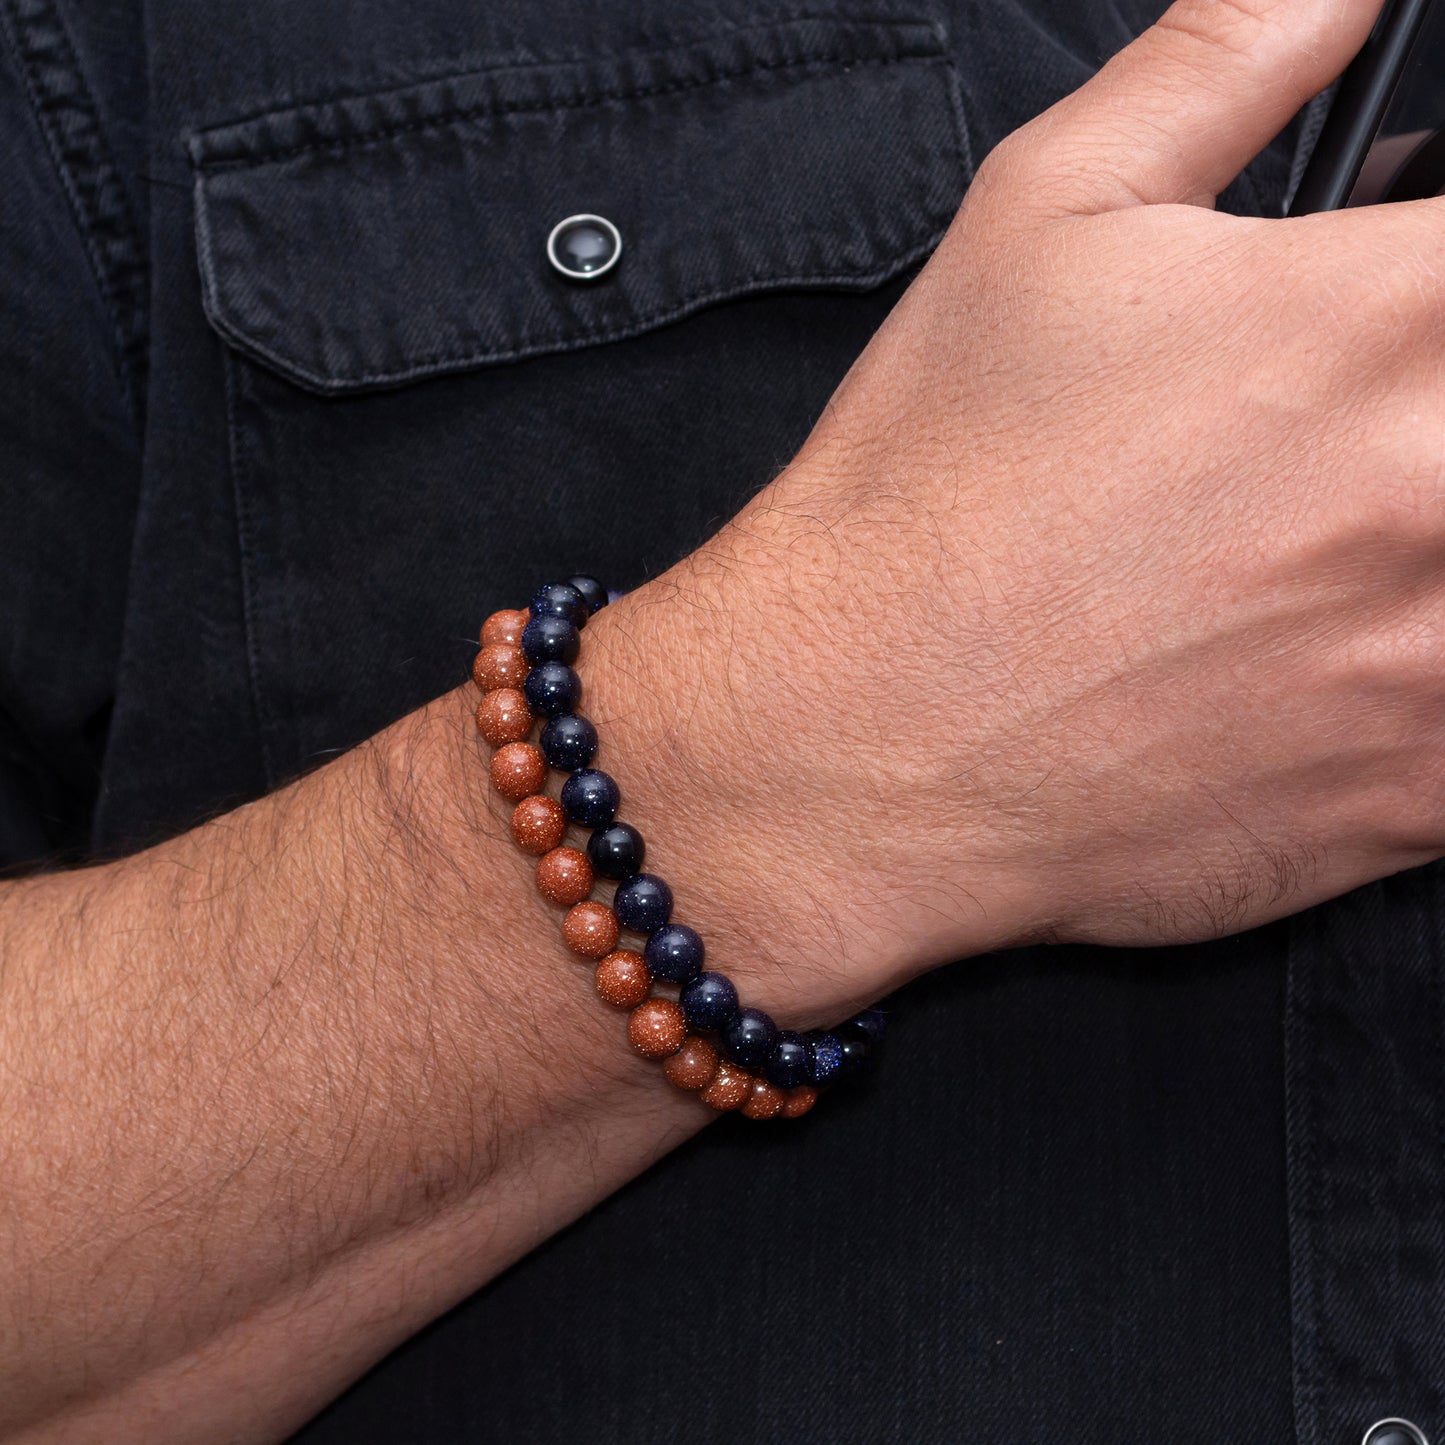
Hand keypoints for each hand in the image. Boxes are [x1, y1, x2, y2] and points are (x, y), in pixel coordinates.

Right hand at [586, 0, 1438, 1012]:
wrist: (849, 738)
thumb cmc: (928, 493)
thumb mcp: (1043, 218)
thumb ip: (1228, 57)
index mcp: (1383, 314)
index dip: (1426, 290)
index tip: (1387, 322)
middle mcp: (1443, 486)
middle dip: (1417, 419)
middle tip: (1334, 439)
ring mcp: (1443, 666)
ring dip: (1422, 558)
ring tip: (1313, 554)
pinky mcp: (1414, 799)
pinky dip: (1420, 686)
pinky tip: (1332, 663)